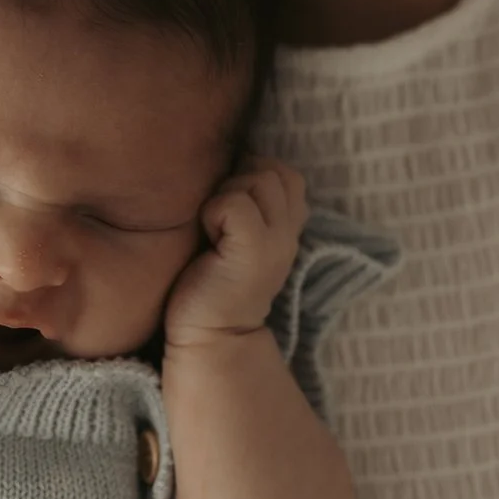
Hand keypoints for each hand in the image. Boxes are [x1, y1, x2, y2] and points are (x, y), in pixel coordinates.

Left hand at [162, 157, 307, 347]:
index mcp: (287, 227)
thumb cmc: (210, 281)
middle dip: (240, 180)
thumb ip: (245, 204)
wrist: (210, 336)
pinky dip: (214, 212)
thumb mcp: (235, 236)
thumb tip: (232, 162)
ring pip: (259, 179)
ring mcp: (276, 243)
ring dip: (227, 194)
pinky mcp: (253, 253)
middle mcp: (289, 233)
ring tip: (214, 228)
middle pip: (275, 170)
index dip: (254, 175)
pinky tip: (209, 239)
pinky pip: (235, 204)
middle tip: (219, 217)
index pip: (287, 173)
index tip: (230, 206)